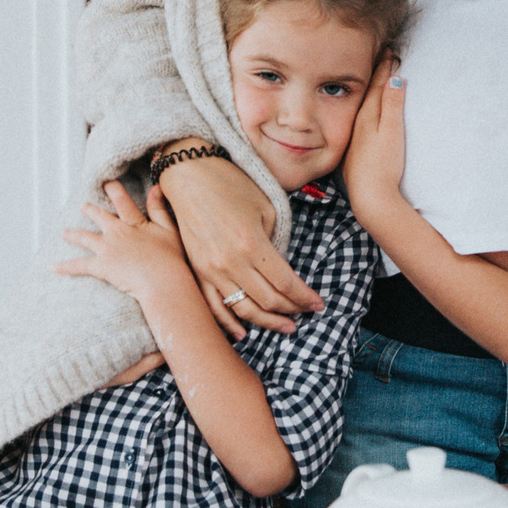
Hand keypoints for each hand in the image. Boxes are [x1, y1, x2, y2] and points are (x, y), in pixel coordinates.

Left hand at [53, 183, 189, 301]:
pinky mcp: (100, 266)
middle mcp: (116, 232)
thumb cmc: (170, 258)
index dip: (113, 190)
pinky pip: (78, 265)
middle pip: (99, 216)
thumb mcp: (169, 230)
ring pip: (84, 238)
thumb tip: (155, 188)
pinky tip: (53, 267)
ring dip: (73, 234)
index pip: (122, 201)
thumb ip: (159, 209)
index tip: (106, 182)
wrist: (161, 280)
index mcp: (133, 223)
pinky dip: (65, 266)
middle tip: (82, 206)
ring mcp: (106, 249)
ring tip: (65, 233)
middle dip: (89, 210)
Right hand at [155, 146, 319, 337]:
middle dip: (291, 311)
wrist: (189, 174)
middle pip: (268, 300)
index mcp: (252, 244)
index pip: (285, 283)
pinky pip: (213, 306)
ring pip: (242, 309)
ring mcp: (210, 269)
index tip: (318, 304)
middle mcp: (230, 262)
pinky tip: (243, 333)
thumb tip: (281, 270)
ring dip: (266, 322)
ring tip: (285, 327)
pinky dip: (228, 323)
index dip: (304, 298)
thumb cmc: (231, 184)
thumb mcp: (265, 208)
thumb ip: (275, 243)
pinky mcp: (196, 271)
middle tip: (305, 313)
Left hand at [345, 66, 409, 219]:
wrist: (370, 198)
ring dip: (370, 93)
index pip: (376, 85)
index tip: (389, 50)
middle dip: (376, 75)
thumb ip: (392, 106)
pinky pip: (360, 123)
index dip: (384, 67)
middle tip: (383, 57)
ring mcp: (355, 140)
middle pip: (367, 94)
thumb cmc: (383, 166)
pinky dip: (365, 111)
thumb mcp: (392, 132)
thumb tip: (396, 78)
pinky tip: (366, 116)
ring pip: (362, 108)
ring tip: (375, 81)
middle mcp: (358, 125)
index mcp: (367, 117)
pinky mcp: (356, 153)